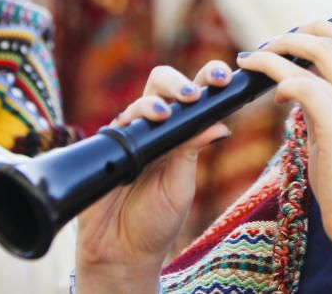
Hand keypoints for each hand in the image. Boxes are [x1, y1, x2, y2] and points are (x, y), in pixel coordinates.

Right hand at [75, 62, 232, 293]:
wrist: (122, 252)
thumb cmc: (157, 220)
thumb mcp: (181, 186)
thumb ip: (193, 152)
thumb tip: (221, 125)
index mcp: (181, 132)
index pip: (195, 94)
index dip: (208, 79)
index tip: (223, 80)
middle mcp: (156, 127)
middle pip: (163, 83)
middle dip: (178, 81)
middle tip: (193, 95)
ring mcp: (130, 134)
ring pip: (141, 100)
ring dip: (154, 101)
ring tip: (165, 115)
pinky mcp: (107, 146)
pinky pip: (118, 124)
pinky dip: (131, 120)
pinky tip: (140, 126)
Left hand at [235, 22, 331, 264]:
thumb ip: (327, 103)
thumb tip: (298, 80)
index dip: (319, 29)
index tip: (291, 38)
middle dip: (292, 35)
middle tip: (265, 46)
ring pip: (315, 55)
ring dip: (276, 53)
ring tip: (253, 62)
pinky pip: (304, 86)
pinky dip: (281, 81)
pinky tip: (273, 96)